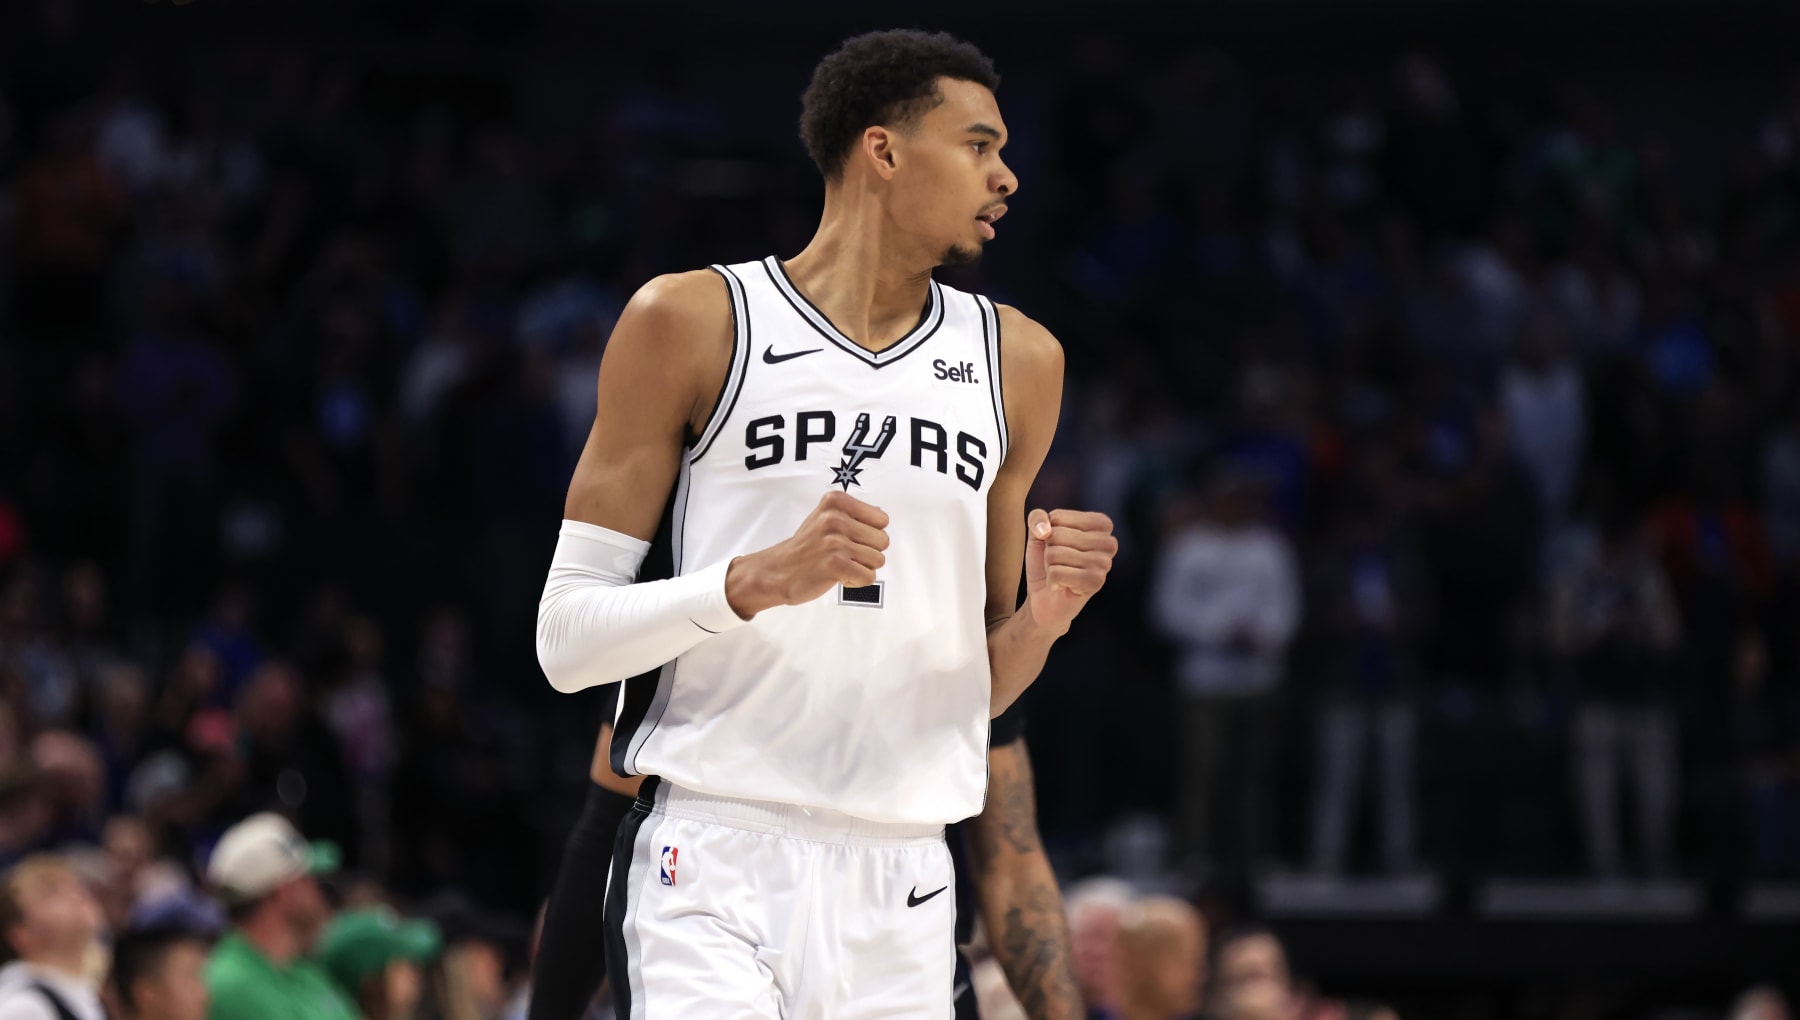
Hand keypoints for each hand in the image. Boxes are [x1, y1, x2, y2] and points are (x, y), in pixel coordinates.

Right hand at [726, 490, 889, 617]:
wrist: (778, 570)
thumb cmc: (806, 546)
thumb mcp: (826, 516)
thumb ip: (854, 513)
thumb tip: (882, 515)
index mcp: (836, 501)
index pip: (882, 520)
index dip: (870, 534)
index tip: (849, 538)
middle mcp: (835, 518)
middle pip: (883, 541)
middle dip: (868, 552)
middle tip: (845, 554)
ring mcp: (835, 542)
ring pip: (878, 560)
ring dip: (861, 567)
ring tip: (840, 564)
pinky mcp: (836, 565)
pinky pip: (869, 577)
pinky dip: (856, 581)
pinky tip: (839, 576)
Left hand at [1024, 508, 1116, 633]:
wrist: (1045, 598)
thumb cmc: (1047, 562)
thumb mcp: (1038, 533)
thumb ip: (1037, 518)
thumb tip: (1045, 530)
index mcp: (1101, 524)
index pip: (1058, 517)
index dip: (1048, 532)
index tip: (1057, 545)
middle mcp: (1108, 542)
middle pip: (1057, 535)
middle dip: (1048, 551)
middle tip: (1059, 563)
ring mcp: (1104, 563)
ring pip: (1055, 554)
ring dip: (1050, 566)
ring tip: (1061, 573)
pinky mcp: (1096, 582)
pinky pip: (1056, 573)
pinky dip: (1051, 581)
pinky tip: (1062, 586)